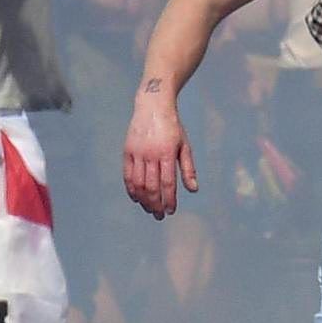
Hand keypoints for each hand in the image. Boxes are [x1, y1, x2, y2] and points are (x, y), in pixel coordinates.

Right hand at [122, 95, 197, 218]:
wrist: (153, 106)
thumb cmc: (172, 127)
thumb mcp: (184, 146)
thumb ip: (188, 169)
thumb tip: (193, 190)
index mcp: (167, 153)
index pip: (167, 183)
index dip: (169, 200)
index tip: (171, 211)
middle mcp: (150, 154)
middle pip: (151, 187)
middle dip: (155, 205)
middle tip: (159, 216)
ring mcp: (137, 152)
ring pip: (138, 184)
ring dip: (143, 200)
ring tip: (149, 209)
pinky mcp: (127, 151)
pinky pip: (127, 175)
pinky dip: (131, 189)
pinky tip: (137, 198)